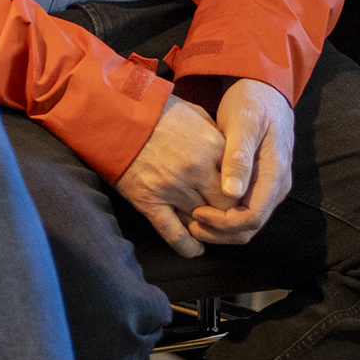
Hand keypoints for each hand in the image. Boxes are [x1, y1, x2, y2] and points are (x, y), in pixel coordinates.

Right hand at [113, 95, 227, 258]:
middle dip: (228, 214)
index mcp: (212, 146)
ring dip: (206, 227)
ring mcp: (173, 188)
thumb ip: (217, 135)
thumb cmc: (157, 111)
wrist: (116, 114)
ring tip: (208, 227)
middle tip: (226, 216)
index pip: (241, 184)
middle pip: (226, 207)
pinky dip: (188, 247)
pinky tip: (195, 248)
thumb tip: (232, 156)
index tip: (240, 198)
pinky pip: (175, 235)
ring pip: (202, 223)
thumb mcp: (196, 113)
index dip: (242, 194)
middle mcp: (196, 170)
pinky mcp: (150, 201)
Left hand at [184, 79, 294, 246]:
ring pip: (247, 222)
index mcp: (275, 173)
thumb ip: (239, 157)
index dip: (224, 223)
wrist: (265, 89)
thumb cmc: (252, 101)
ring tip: (192, 219)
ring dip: (221, 228)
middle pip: (250, 227)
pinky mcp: (261, 182)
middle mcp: (277, 185)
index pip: (252, 217)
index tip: (197, 214)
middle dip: (220, 231)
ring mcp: (270, 185)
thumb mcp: (243, 122)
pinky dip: (225, 216)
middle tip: (190, 224)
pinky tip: (203, 206)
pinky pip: (245, 209)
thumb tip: (232, 193)